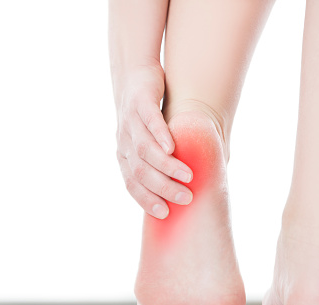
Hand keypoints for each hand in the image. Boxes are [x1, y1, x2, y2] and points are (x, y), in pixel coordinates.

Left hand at [114, 64, 192, 218]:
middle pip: (141, 171)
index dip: (147, 199)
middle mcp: (124, 141)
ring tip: (188, 176)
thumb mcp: (149, 141)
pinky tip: (172, 148)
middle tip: (186, 198)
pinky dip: (161, 136)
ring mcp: (130, 122)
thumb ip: (162, 162)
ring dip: (167, 166)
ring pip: (145, 150)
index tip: (165, 213)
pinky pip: (150, 122)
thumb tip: (194, 183)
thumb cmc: (148, 115)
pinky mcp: (140, 103)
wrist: (134, 76)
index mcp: (124, 155)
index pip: (131, 183)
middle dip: (163, 188)